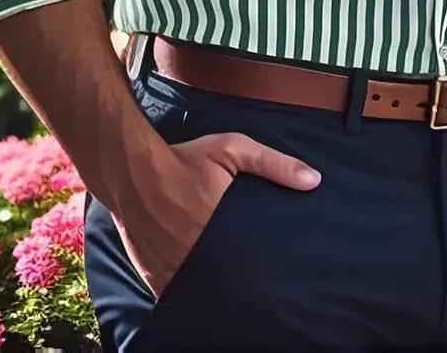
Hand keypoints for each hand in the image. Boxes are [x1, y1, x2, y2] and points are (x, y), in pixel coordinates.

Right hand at [112, 131, 320, 298]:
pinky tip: (199, 297)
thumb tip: (314, 180)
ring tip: (232, 297)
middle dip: (241, 287)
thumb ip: (273, 164)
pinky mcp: (153, 275)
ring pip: (200, 295)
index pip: (250, 265)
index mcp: (219, 229)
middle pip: (227, 285)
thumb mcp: (232, 149)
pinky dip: (187, 297)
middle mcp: (195, 256)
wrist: (132, 167)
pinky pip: (174, 296)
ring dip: (214, 294)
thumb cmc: (185, 158)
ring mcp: (172, 270)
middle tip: (257, 287)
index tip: (276, 276)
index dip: (264, 275)